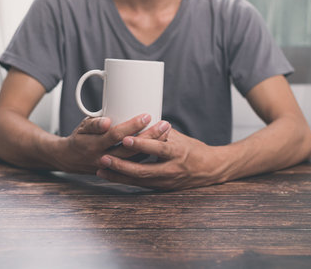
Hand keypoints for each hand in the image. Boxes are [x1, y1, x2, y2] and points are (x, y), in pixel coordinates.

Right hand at [51, 114, 170, 174]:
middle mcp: (104, 158)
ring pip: (136, 159)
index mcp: (94, 145)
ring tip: (166, 132)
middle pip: (131, 148)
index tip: (146, 116)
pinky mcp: (118, 171)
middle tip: (164, 124)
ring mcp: (112, 167)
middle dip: (149, 136)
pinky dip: (148, 154)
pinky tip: (160, 144)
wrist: (71, 160)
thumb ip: (94, 124)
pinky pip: (136, 164)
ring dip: (152, 146)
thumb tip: (107, 122)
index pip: (116, 135)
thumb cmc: (79, 139)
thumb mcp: (82, 128)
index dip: (132, 126)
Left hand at [97, 129, 228, 189]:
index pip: (158, 148)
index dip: (142, 144)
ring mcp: (166, 182)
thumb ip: (160, 133)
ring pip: (139, 181)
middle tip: (104, 158)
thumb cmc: (193, 149)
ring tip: (101, 170)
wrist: (210, 170)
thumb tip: (140, 122)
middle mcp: (172, 170)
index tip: (126, 138)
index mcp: (178, 153)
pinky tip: (111, 176)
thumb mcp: (180, 137)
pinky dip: (125, 181)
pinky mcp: (162, 188)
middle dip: (122, 166)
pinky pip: (140, 185)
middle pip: (143, 170)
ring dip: (119, 176)